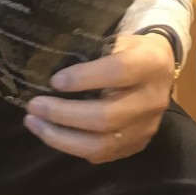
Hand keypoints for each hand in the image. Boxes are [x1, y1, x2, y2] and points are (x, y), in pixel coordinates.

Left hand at [23, 33, 174, 162]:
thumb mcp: (116, 39)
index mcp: (149, 64)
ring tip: (34, 123)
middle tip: (34, 106)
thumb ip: (91, 51)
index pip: (117, 72)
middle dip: (63, 114)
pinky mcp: (138, 145)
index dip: (83, 78)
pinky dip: (72, 146)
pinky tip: (52, 134)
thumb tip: (49, 66)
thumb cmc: (130, 49)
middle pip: (106, 116)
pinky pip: (102, 155)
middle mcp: (152, 99)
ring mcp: (147, 127)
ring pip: (102, 144)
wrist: (161, 68)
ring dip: (62, 137)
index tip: (54, 81)